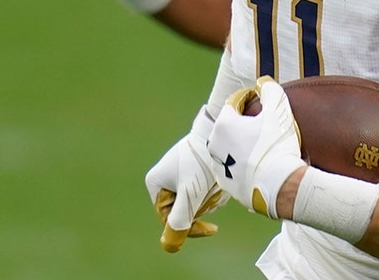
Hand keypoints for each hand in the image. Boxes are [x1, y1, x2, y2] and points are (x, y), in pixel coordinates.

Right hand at [144, 106, 228, 252]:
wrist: (220, 131)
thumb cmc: (202, 161)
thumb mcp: (190, 194)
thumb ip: (180, 220)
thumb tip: (170, 246)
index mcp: (156, 183)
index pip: (170, 218)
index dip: (191, 226)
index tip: (211, 229)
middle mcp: (165, 178)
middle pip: (186, 209)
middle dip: (204, 204)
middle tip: (214, 189)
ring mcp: (181, 172)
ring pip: (199, 199)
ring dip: (212, 195)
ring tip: (219, 179)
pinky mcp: (196, 167)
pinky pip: (206, 188)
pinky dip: (216, 186)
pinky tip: (222, 176)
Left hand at [208, 77, 305, 218]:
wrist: (278, 185)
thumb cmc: (276, 146)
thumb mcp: (279, 111)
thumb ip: (271, 91)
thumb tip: (264, 83)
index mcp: (223, 124)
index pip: (235, 104)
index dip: (250, 100)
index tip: (263, 103)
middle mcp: (214, 145)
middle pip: (230, 127)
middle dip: (244, 124)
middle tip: (265, 127)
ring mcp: (218, 166)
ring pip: (230, 148)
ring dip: (242, 145)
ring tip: (264, 148)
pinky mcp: (226, 184)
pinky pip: (234, 168)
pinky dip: (244, 165)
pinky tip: (261, 165)